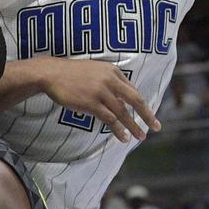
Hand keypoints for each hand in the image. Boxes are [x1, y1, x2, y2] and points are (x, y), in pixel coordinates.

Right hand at [38, 58, 159, 141]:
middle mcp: (110, 80)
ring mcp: (101, 91)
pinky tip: (123, 137)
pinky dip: (118, 130)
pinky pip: (109, 119)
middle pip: (135, 100)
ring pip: (123, 112)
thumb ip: (109, 83)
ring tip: (140, 137)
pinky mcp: (91, 103)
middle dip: (147, 115)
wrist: (52, 74)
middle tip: (156, 127)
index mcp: (113, 71)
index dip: (142, 105)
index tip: (148, 115)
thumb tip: (121, 102)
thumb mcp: (95, 72)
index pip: (132, 90)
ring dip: (133, 126)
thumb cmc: (71, 74)